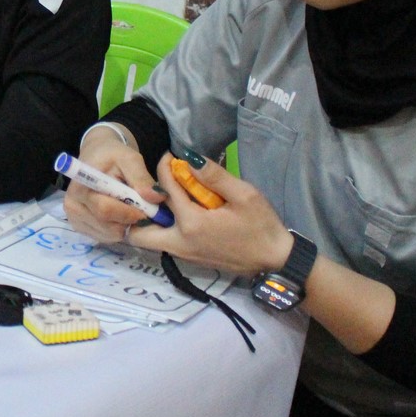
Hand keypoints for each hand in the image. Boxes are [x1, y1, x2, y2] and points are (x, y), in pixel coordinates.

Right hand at [63, 124, 165, 243]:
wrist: (97, 158)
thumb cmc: (112, 156)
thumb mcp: (129, 159)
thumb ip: (142, 178)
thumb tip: (157, 197)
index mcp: (80, 186)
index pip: (105, 210)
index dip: (128, 213)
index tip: (146, 209)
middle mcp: (72, 205)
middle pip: (107, 226)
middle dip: (129, 221)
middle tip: (141, 210)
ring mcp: (74, 218)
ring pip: (109, 235)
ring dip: (125, 226)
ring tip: (128, 208)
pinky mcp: (80, 227)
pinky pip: (105, 238)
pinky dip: (117, 230)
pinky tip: (119, 215)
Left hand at [126, 154, 290, 276]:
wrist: (275, 260)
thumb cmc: (261, 226)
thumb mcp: (244, 195)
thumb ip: (215, 176)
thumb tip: (190, 159)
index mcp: (191, 223)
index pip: (164, 189)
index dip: (164, 167)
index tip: (170, 156)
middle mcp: (179, 242)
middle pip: (140, 231)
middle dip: (140, 208)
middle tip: (155, 189)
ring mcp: (183, 254)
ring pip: (150, 239)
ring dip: (151, 219)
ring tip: (165, 199)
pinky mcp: (190, 259)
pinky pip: (165, 243)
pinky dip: (164, 227)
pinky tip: (181, 212)